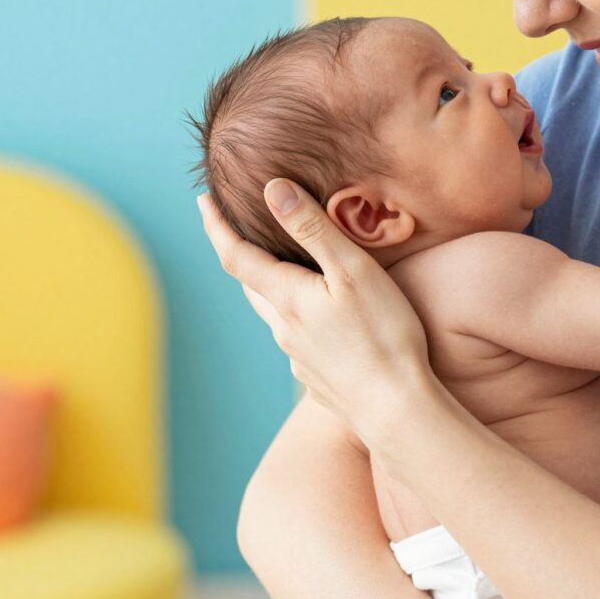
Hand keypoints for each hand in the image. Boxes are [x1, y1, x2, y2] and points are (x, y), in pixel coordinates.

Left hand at [197, 179, 431, 443]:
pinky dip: (296, 315)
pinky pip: (297, 337)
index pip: (236, 256)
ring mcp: (299, 356)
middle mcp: (284, 328)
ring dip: (268, 286)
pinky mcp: (318, 376)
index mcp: (287, 298)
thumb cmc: (383, 335)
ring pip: (273, 313)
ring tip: (277, 267)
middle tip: (236, 229)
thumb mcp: (353, 271)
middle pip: (250, 286)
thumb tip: (273, 190)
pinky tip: (319, 317)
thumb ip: (314, 230)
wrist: (396, 409)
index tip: (203, 200)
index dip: (216, 226)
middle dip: (240, 254)